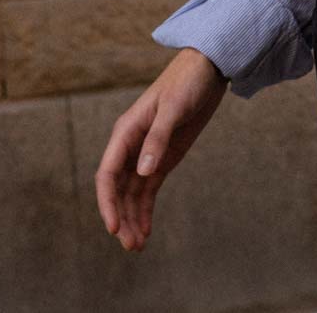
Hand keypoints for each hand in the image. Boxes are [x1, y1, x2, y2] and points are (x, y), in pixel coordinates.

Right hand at [95, 46, 228, 251]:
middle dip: (121, 217)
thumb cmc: (187, 82)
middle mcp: (131, 145)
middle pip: (117, 189)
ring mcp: (147, 153)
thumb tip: (142, 172)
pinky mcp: (163, 158)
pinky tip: (146, 230)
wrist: (208, 69)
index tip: (113, 227)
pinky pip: (148, 189)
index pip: (107, 173)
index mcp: (126, 131)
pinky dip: (145, 209)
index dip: (107, 202)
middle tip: (131, 245)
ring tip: (138, 246)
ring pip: (132, 193)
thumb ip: (158, 138)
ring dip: (132, 218)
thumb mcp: (173, 108)